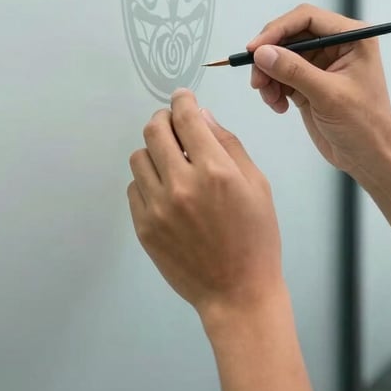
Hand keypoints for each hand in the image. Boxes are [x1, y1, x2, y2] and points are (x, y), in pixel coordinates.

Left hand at [128, 89, 283, 322]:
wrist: (238, 293)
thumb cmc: (256, 239)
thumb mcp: (256, 185)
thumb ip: (228, 145)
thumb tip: (203, 116)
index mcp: (215, 171)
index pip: (186, 118)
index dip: (182, 100)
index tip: (182, 97)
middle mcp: (182, 185)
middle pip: (154, 130)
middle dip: (164, 119)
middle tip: (173, 124)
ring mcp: (159, 208)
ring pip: (139, 157)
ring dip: (153, 150)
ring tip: (171, 160)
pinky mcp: (145, 228)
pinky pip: (134, 188)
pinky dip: (148, 180)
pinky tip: (166, 189)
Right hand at [246, 4, 390, 177]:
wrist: (370, 157)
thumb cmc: (365, 125)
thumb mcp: (329, 95)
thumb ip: (294, 71)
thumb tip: (263, 53)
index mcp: (352, 37)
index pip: (307, 18)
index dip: (278, 29)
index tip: (255, 48)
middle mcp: (337, 45)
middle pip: (290, 36)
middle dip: (270, 56)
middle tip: (256, 78)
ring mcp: (321, 63)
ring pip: (281, 56)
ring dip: (269, 75)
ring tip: (269, 97)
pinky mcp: (309, 81)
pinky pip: (281, 75)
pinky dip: (273, 88)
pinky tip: (279, 106)